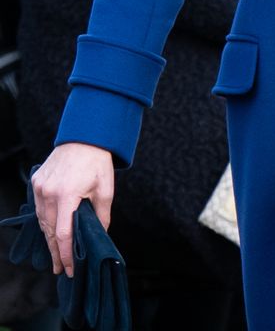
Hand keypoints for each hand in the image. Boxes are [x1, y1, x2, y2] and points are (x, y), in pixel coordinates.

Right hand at [31, 143, 114, 276]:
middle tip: (60, 269)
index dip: (65, 253)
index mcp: (67, 194)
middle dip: (55, 252)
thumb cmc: (97, 162)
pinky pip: (39, 209)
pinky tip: (51, 233)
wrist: (84, 138)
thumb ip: (101, 215)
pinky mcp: (36, 183)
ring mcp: (40, 188)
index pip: (64, 232)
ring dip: (49, 239)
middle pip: (50, 231)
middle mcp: (48, 193)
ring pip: (42, 221)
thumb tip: (99, 235)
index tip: (69, 268)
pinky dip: (45, 222)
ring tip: (56, 256)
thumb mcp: (105, 189)